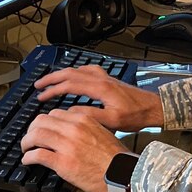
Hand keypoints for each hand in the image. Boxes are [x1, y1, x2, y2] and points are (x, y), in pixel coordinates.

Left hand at [20, 108, 127, 191]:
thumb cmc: (115, 158)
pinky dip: (28, 157)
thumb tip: (67, 133)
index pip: (54, 114)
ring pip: (35, 135)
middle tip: (30, 138)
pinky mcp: (62, 163)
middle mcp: (73, 129)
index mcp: (83, 120)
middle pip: (41, 121)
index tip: (42, 129)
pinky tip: (27, 161)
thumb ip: (83, 128)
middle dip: (31, 129)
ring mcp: (67, 145)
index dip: (44, 122)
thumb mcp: (101, 132)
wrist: (123, 174)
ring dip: (26, 142)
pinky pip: (37, 155)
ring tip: (26, 149)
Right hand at [35, 65, 163, 131]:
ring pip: (77, 70)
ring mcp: (104, 77)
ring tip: (50, 81)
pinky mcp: (108, 79)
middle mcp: (100, 79)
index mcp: (99, 88)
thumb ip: (91, 115)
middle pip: (70, 73)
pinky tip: (73, 77)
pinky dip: (74, 73)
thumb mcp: (113, 121)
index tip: (41, 97)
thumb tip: (71, 113)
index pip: (69, 85)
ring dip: (62, 75)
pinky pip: (86, 71)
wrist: (153, 107)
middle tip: (38, 85)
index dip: (53, 90)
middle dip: (52, 79)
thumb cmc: (136, 115)